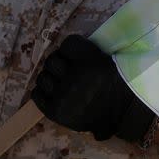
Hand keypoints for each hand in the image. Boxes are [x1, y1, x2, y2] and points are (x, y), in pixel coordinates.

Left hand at [31, 35, 154, 141]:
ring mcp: (63, 96)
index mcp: (92, 62)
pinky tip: (53, 93)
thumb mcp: (109, 62)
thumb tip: (68, 47)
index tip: (75, 54)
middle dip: (59, 62)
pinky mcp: (55, 111)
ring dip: (50, 77)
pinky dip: (43, 92)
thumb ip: (89, 52)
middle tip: (66, 69)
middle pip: (52, 59)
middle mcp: (75, 77)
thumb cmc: (117, 85)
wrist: (121, 114)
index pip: (68, 43)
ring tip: (60, 83)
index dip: (71, 48)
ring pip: (42, 77)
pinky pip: (36, 94)